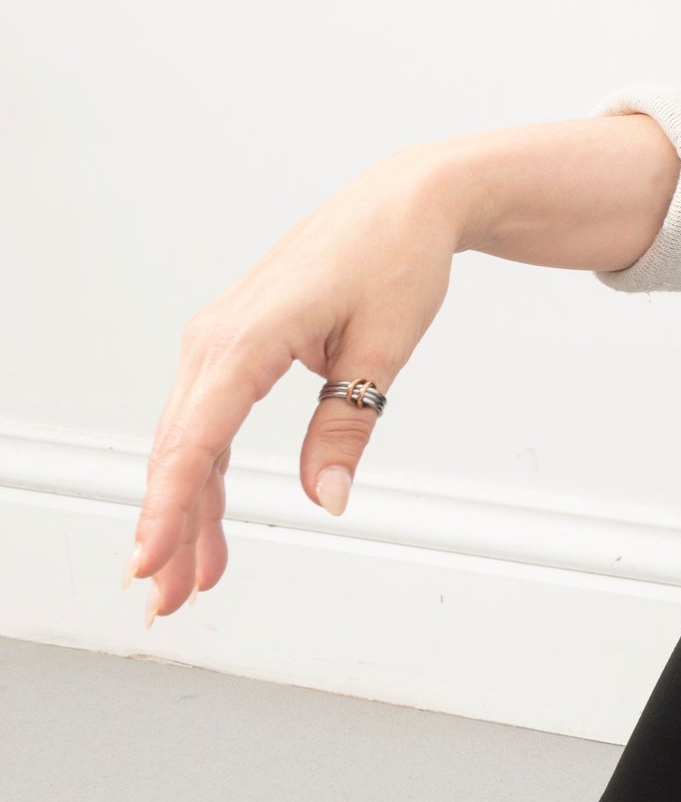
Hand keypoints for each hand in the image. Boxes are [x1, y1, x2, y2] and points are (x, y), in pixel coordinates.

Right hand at [127, 150, 461, 621]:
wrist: (406, 201)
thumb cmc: (397, 254)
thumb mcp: (385, 344)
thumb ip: (348, 425)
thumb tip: (327, 497)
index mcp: (248, 335)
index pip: (196, 438)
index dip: (170, 507)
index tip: (153, 560)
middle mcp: (217, 338)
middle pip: (180, 450)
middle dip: (169, 528)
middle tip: (166, 599)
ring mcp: (220, 341)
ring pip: (189, 442)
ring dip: (187, 510)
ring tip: (189, 580)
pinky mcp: (235, 347)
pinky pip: (210, 420)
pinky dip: (207, 473)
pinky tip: (209, 523)